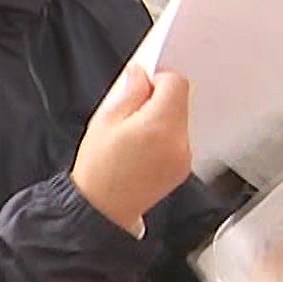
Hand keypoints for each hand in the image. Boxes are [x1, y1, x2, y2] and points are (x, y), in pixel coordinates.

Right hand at [70, 66, 193, 235]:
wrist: (103, 208)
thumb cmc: (99, 169)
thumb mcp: (104, 120)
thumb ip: (128, 91)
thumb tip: (140, 73)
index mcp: (160, 125)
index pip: (177, 83)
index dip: (157, 78)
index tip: (141, 85)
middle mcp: (179, 141)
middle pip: (181, 101)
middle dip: (158, 100)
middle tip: (130, 113)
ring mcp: (184, 157)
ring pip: (180, 120)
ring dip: (162, 119)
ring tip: (134, 136)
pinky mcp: (183, 168)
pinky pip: (179, 140)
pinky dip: (164, 137)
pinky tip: (142, 150)